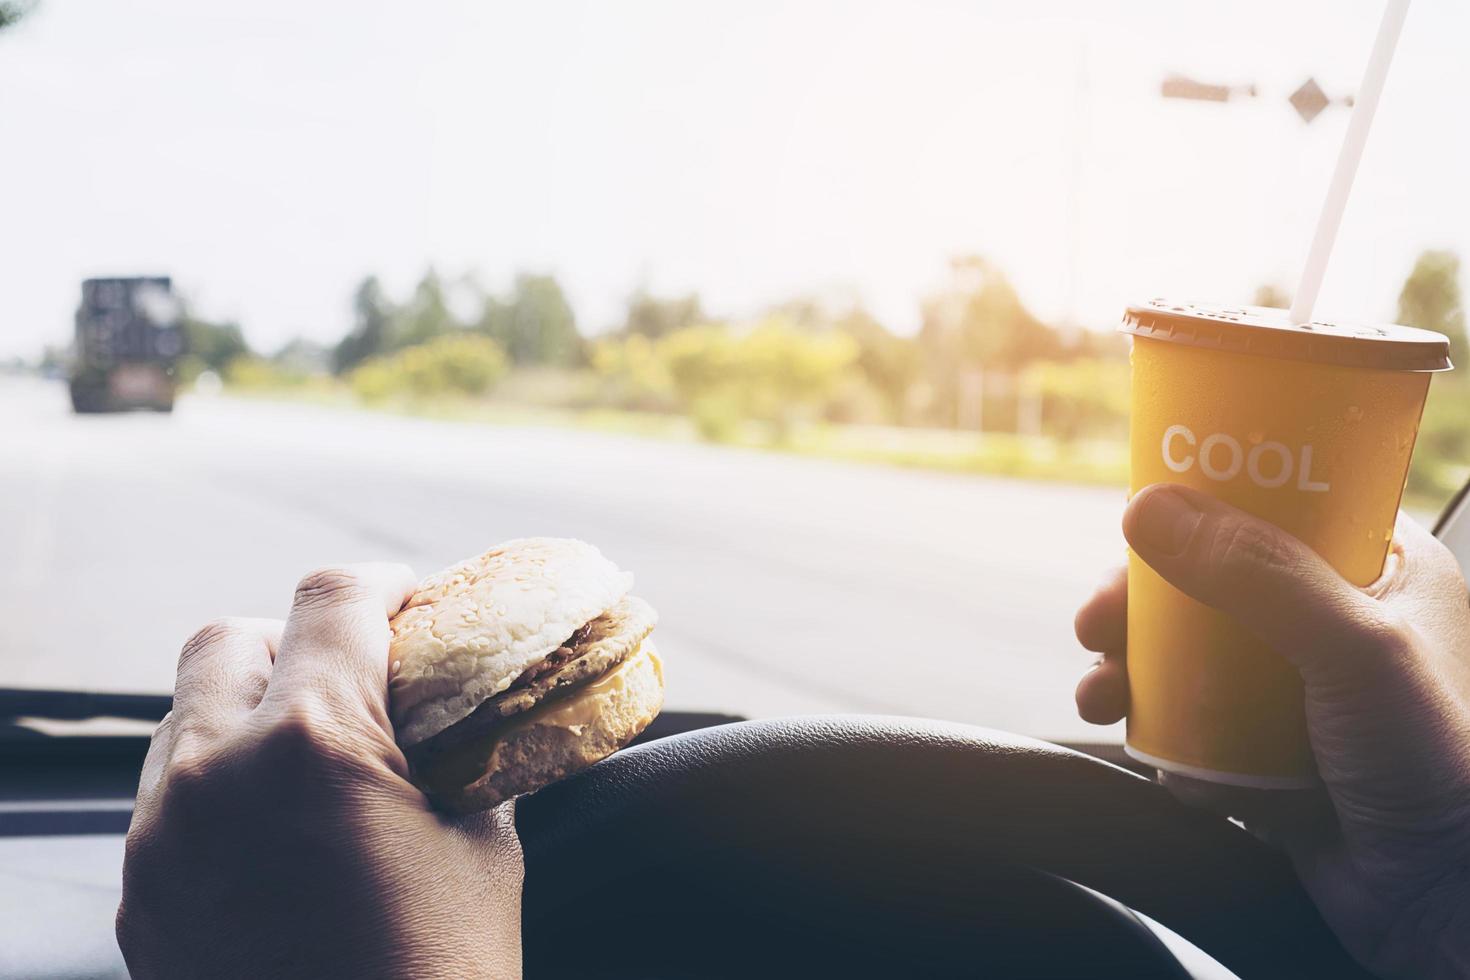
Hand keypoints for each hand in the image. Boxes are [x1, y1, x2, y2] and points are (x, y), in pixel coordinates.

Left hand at [117, 564, 523, 979]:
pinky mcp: (144, 896)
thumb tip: (465, 709)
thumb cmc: (444, 970)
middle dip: (296, 638)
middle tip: (353, 672)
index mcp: (315, 742)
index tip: (406, 600)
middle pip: (230, 638)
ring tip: (308, 751)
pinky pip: (166, 797)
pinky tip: (273, 824)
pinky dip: (217, 782)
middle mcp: (216, 774)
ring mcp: (163, 838)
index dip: (382, 586)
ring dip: (245, 708)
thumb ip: (456, 751)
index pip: (333, 598)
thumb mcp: (480, 838)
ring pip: (184, 716)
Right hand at [1075, 484, 1469, 979]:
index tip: (1142, 510)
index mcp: (1383, 567)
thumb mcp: (1355, 649)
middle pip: (1210, 577)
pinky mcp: (1264, 745)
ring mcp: (1296, 685)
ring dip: (1128, 665)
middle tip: (1096, 622)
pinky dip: (1151, 723)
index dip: (1205, 497)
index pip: (1281, 500)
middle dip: (1138, 601)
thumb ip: (1257, 575)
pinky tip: (1139, 741)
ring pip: (1186, 650)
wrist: (1445, 902)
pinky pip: (1188, 717)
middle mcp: (1336, 617)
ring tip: (1100, 692)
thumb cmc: (1441, 767)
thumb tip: (1149, 510)